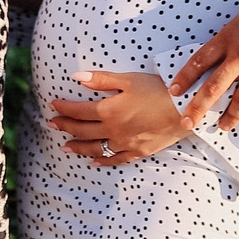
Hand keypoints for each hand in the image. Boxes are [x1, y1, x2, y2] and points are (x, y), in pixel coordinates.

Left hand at [47, 71, 188, 165]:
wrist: (185, 109)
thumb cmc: (158, 89)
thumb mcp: (129, 79)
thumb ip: (101, 79)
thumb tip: (76, 77)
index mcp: (109, 111)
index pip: (78, 111)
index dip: (64, 108)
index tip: (53, 105)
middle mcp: (113, 130)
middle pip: (83, 130)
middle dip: (65, 126)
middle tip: (52, 124)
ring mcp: (125, 143)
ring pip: (95, 148)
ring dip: (78, 147)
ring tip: (65, 146)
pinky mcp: (138, 151)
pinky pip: (116, 159)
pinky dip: (103, 160)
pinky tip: (94, 161)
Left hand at [171, 0, 238, 129]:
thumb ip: (230, 37)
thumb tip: (219, 53)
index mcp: (229, 38)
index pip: (200, 60)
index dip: (185, 77)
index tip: (175, 90)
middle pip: (214, 87)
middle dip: (198, 107)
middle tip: (187, 122)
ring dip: (229, 116)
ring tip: (223, 125)